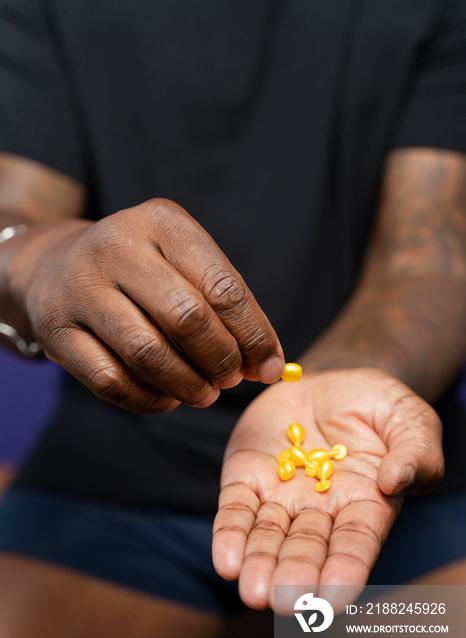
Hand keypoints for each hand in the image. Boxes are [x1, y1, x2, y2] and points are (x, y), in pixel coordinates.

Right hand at [6, 199, 283, 411]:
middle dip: (221, 359)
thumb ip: (226, 307)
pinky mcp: (55, 330)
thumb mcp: (184, 264)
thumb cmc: (141, 269)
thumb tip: (268, 365)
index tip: (268, 367)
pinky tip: (167, 399)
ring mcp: (80, 288)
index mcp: (161, 222)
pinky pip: (110, 380)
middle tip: (232, 379)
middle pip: (186, 317)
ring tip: (205, 394)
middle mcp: (116, 247)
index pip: (222, 287)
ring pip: (147, 352)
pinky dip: (148, 400)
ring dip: (187, 385)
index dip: (253, 335)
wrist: (55, 266)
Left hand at [212, 368, 442, 611]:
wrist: (328, 381)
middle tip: (285, 601)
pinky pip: (236, 509)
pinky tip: (226, 561)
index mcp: (366, 504)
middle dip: (295, 575)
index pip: (356, 543)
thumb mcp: (410, 419)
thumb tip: (396, 481)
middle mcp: (321, 511)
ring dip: (259, 563)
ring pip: (268, 536)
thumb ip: (416, 452)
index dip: (346, 569)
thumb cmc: (378, 405)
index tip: (334, 599)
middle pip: (307, 548)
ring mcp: (281, 496)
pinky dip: (229, 534)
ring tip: (252, 590)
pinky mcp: (247, 477)